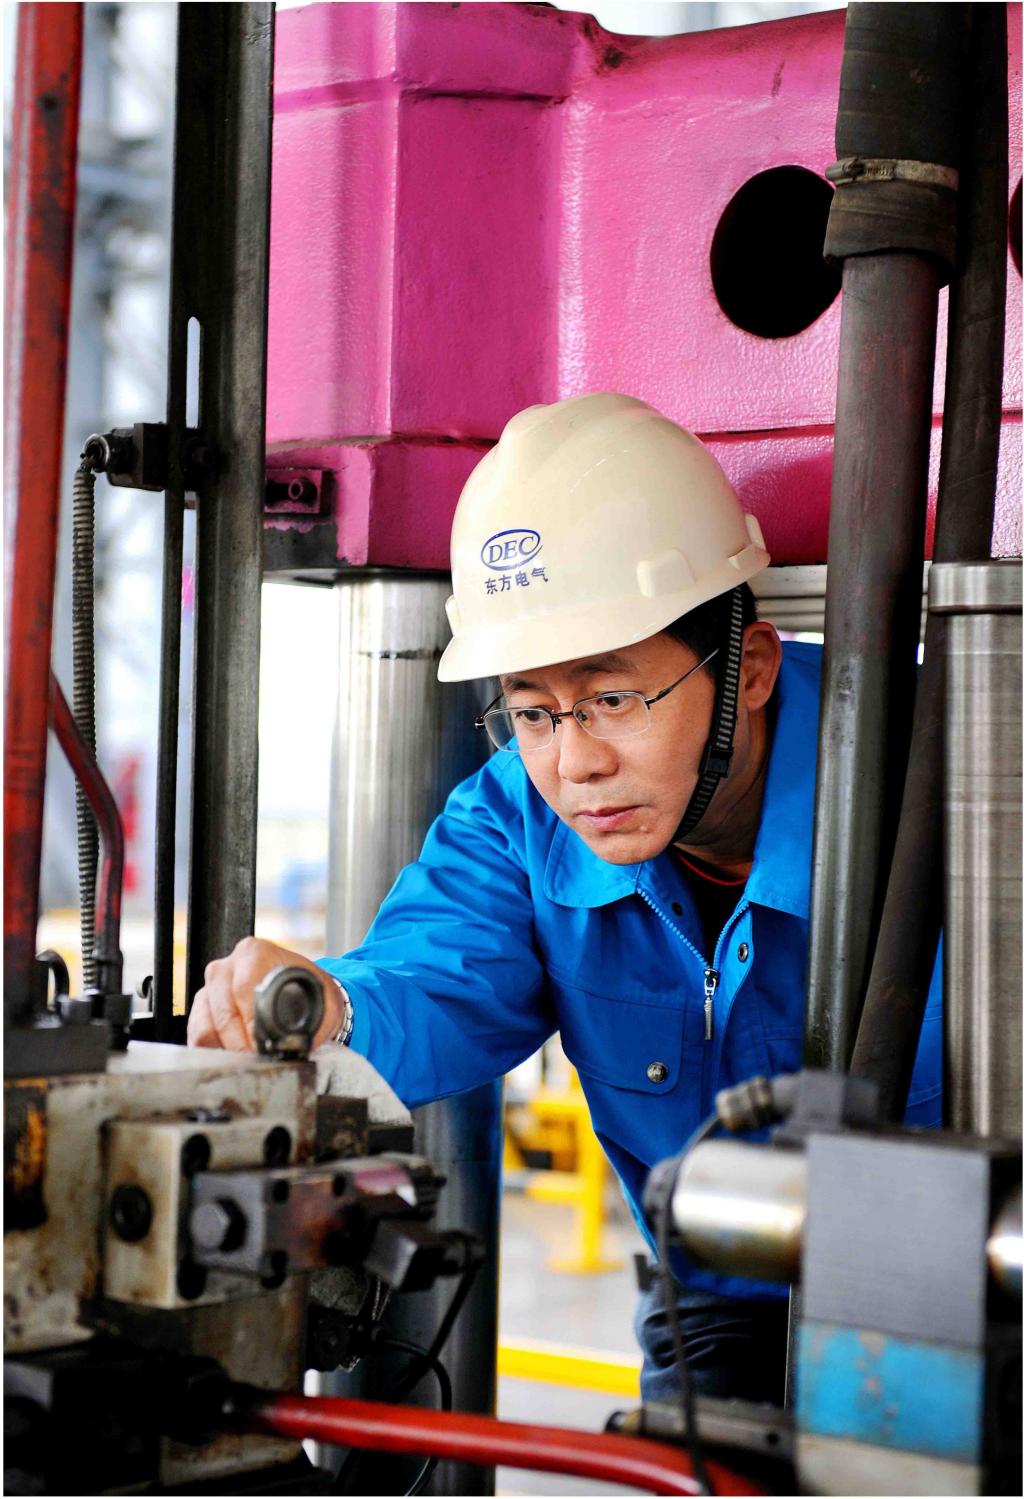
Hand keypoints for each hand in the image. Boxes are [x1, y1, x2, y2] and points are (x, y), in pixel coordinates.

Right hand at [187, 936, 344, 1051]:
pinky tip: (236, 1058)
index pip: (243, 989)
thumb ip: (312, 1021)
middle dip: (241, 1045)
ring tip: (250, 1062)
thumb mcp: (323, 1002)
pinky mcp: (200, 1011)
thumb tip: (295, 1046)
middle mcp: (226, 967)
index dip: (253, 1025)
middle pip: (223, 1013)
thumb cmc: (312, 997)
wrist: (304, 997)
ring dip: (228, 1051)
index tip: (265, 1048)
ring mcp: (210, 989)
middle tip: (260, 1062)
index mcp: (254, 953)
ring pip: (205, 1028)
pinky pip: (197, 1037)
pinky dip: (216, 1053)